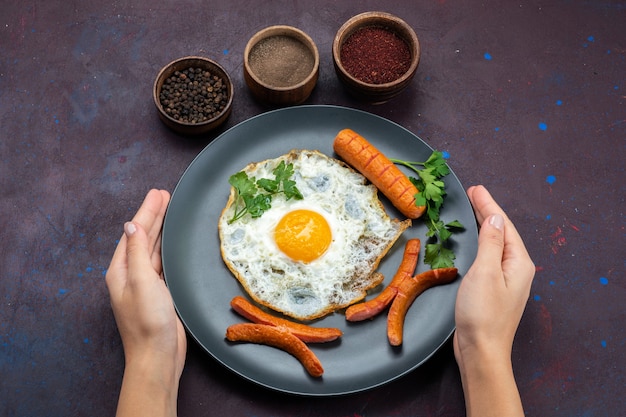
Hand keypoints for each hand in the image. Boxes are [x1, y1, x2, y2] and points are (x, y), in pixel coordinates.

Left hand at [106, 189, 186, 416]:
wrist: (157, 356)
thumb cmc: (147, 323)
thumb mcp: (141, 282)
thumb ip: (138, 252)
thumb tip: (132, 224)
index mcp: (121, 271)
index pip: (135, 232)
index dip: (147, 211)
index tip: (158, 193)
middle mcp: (130, 275)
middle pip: (143, 237)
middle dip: (153, 215)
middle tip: (165, 195)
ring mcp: (145, 284)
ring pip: (153, 248)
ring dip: (160, 229)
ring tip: (169, 211)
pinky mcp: (159, 293)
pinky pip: (162, 261)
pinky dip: (167, 247)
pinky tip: (172, 242)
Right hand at [453, 185, 534, 416]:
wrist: (480, 351)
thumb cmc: (482, 313)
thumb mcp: (485, 272)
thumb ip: (491, 242)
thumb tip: (495, 217)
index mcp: (519, 263)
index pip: (504, 226)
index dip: (489, 205)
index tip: (476, 189)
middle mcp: (516, 270)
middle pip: (502, 233)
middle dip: (488, 212)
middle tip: (473, 193)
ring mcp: (506, 281)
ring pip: (495, 245)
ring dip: (484, 226)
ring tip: (472, 210)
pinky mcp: (493, 290)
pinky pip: (489, 257)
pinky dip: (480, 243)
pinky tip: (473, 241)